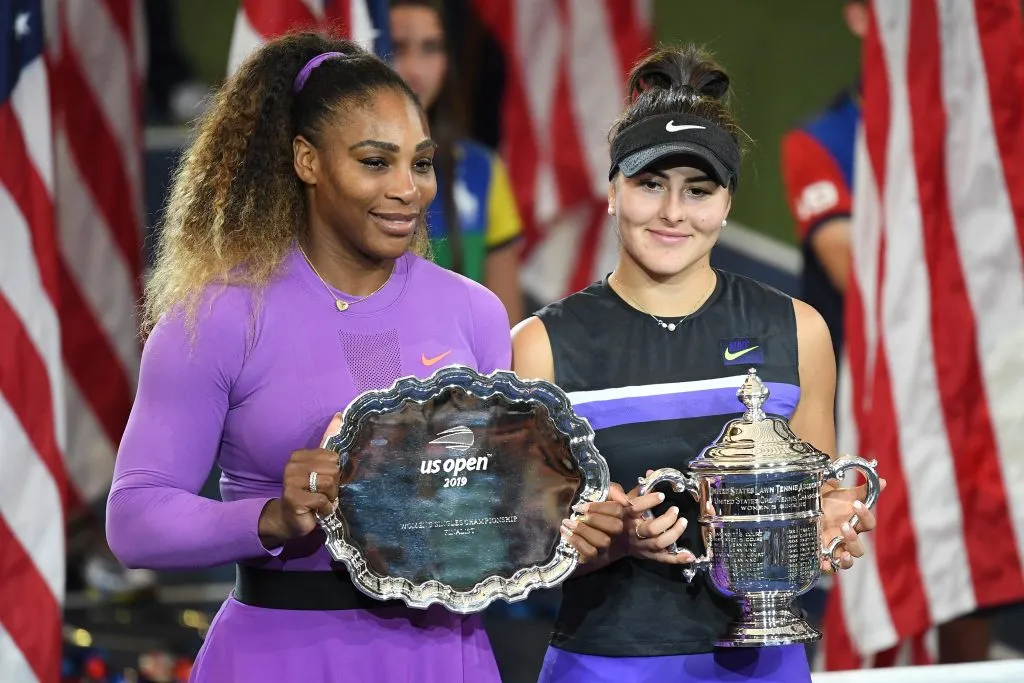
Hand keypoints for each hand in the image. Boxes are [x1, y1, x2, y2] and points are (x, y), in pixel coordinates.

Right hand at [259, 414, 342, 547]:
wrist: (289, 519)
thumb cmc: (308, 493)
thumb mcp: (320, 467)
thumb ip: (328, 442)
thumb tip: (339, 415)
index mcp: (300, 455)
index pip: (333, 456)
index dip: (334, 473)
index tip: (324, 482)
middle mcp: (292, 465)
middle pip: (333, 469)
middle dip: (333, 486)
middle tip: (322, 493)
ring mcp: (290, 481)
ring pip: (328, 483)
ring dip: (330, 497)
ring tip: (320, 502)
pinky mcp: (293, 498)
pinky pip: (322, 500)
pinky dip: (326, 508)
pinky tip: (318, 511)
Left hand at [561, 483, 628, 562]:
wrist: (565, 522)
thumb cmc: (584, 505)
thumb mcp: (599, 492)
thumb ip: (613, 490)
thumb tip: (625, 501)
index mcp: (616, 515)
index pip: (618, 510)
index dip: (599, 507)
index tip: (580, 506)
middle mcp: (614, 533)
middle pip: (615, 527)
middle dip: (594, 519)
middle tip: (575, 515)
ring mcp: (605, 547)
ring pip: (603, 541)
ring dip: (583, 531)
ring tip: (567, 523)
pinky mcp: (593, 558)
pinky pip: (590, 553)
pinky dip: (577, 542)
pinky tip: (565, 533)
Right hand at [621, 471, 696, 564]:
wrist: (612, 541)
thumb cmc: (621, 516)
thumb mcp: (623, 500)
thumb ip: (638, 488)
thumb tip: (650, 472)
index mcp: (626, 515)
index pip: (636, 508)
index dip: (649, 501)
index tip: (661, 495)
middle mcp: (634, 531)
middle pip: (651, 529)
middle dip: (666, 520)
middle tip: (675, 510)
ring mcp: (642, 546)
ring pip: (659, 543)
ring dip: (674, 533)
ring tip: (683, 522)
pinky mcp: (649, 555)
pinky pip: (664, 559)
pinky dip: (677, 558)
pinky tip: (689, 555)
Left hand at [819, 476, 887, 573]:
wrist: (804, 508)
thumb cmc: (827, 500)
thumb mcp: (839, 492)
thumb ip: (860, 489)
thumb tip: (882, 481)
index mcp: (855, 522)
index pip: (868, 523)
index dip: (865, 515)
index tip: (856, 504)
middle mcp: (848, 538)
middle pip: (860, 548)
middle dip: (854, 538)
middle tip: (844, 525)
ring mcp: (836, 548)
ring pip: (849, 560)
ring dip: (847, 557)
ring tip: (841, 550)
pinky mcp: (824, 555)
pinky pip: (831, 567)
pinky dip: (829, 567)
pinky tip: (824, 564)